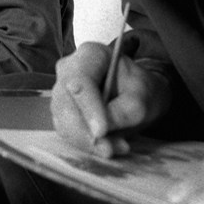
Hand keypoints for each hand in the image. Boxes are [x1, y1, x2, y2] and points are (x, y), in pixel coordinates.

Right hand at [50, 41, 169, 157]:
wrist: (138, 96)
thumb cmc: (141, 90)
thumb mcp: (142, 99)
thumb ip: (122, 113)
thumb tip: (99, 133)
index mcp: (90, 54)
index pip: (80, 81)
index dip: (88, 108)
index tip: (102, 132)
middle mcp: (69, 69)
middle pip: (65, 103)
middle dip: (85, 132)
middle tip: (110, 149)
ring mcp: (61, 91)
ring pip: (63, 121)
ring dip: (87, 141)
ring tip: (117, 147)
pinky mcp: (61, 112)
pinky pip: (66, 132)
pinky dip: (86, 144)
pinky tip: (108, 147)